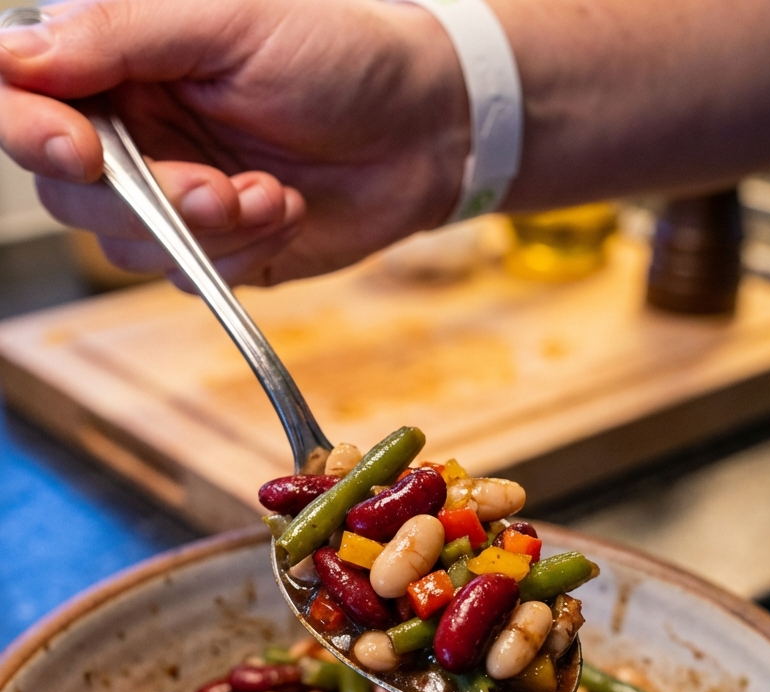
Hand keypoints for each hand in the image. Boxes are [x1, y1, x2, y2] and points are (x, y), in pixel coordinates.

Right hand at [0, 0, 468, 285]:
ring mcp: (167, 196)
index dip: (32, 130)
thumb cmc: (336, 54)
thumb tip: (19, 52)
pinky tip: (284, 211)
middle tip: (218, 187)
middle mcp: (130, 129)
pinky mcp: (210, 249)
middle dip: (146, 200)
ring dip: (207, 231)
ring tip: (273, 192)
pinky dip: (241, 254)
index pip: (22, 95)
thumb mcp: (229, 21)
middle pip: (66, 190)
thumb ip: (121, 32)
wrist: (418, 131)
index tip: (79, 151)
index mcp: (117, 57)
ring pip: (126, 246)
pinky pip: (187, 276)